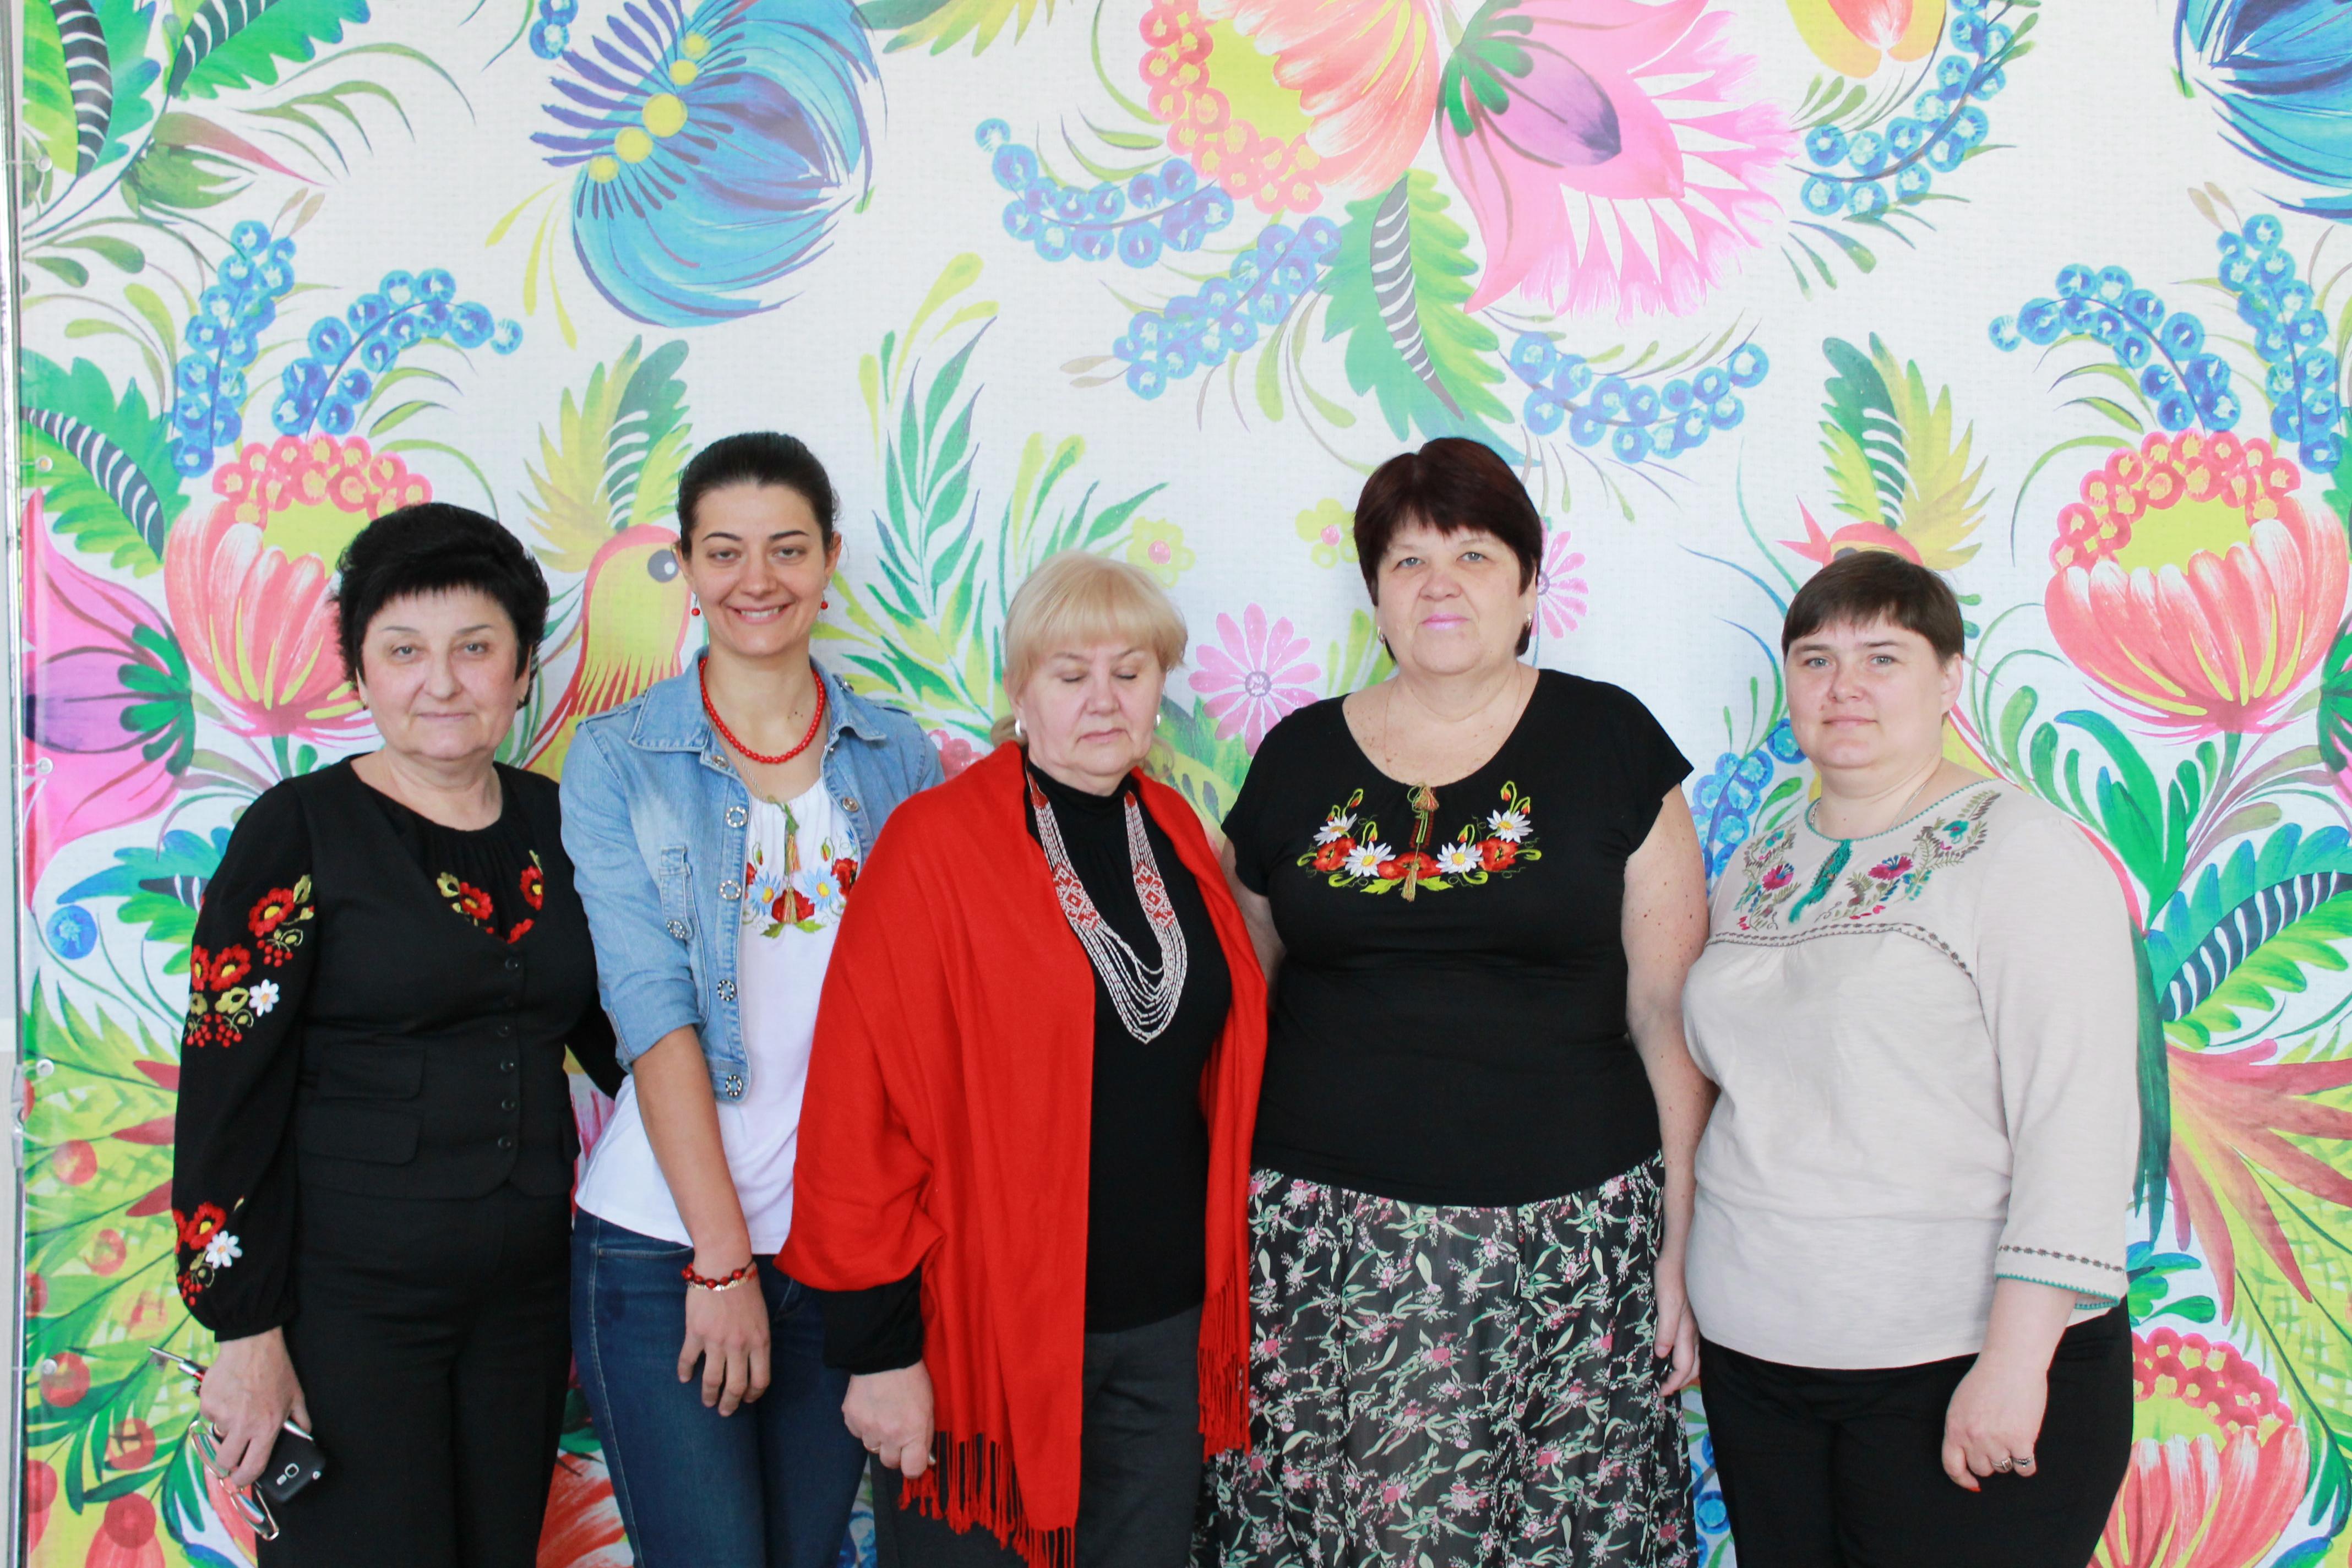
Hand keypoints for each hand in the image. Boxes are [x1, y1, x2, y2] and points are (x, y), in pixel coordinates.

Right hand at [200, 1329, 311, 1488]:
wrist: (252, 1344)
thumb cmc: (275, 1369)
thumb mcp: (296, 1396)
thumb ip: (300, 1421)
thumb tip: (304, 1437)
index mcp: (266, 1427)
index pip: (253, 1467)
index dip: (245, 1479)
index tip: (240, 1480)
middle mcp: (243, 1425)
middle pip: (225, 1461)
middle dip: (228, 1460)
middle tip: (234, 1449)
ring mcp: (222, 1414)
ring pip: (217, 1435)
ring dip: (226, 1427)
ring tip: (239, 1405)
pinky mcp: (207, 1403)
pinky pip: (209, 1416)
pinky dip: (217, 1409)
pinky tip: (229, 1394)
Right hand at [679, 1263, 770, 1416]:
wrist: (724, 1265)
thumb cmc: (746, 1288)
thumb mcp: (761, 1317)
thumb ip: (757, 1340)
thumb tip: (751, 1362)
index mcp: (760, 1341)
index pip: (760, 1380)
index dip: (753, 1395)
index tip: (747, 1399)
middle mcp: (740, 1345)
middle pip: (736, 1387)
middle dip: (730, 1404)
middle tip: (725, 1411)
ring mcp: (717, 1341)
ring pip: (712, 1380)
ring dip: (709, 1396)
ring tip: (707, 1402)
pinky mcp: (696, 1333)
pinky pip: (688, 1360)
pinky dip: (685, 1372)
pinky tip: (684, 1378)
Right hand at [845, 1362, 934, 1478]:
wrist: (883, 1354)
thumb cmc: (912, 1378)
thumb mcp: (929, 1407)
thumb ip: (925, 1435)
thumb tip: (925, 1460)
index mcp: (913, 1432)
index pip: (912, 1470)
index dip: (913, 1466)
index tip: (913, 1459)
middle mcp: (889, 1435)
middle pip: (889, 1462)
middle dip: (894, 1451)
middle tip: (898, 1432)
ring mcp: (868, 1428)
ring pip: (872, 1447)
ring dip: (878, 1437)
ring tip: (883, 1413)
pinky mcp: (851, 1418)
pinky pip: (857, 1433)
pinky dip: (863, 1425)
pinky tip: (870, 1407)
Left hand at [1653, 1251, 1699, 1397]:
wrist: (1685, 1250)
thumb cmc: (1673, 1273)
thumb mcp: (1667, 1301)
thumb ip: (1666, 1328)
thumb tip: (1662, 1354)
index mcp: (1687, 1330)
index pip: (1684, 1366)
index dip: (1673, 1382)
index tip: (1661, 1393)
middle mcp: (1696, 1330)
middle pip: (1694, 1365)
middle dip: (1681, 1380)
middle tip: (1666, 1389)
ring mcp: (1698, 1322)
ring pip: (1696, 1354)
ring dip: (1686, 1368)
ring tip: (1673, 1375)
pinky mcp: (1696, 1313)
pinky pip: (1695, 1341)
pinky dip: (1689, 1353)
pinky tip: (1679, 1350)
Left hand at [1941, 1354, 2047, 1490]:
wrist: (2011, 1363)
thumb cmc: (1987, 1380)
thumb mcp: (1961, 1404)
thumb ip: (1962, 1429)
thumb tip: (1968, 1455)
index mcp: (1955, 1427)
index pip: (1952, 1466)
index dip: (1962, 1479)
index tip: (1972, 1483)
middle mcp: (1973, 1437)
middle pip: (1982, 1469)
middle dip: (1990, 1461)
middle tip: (1999, 1442)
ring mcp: (1997, 1441)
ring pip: (2003, 1469)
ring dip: (2009, 1459)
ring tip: (2012, 1436)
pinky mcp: (2021, 1441)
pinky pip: (2025, 1469)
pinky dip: (2028, 1464)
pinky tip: (2027, 1448)